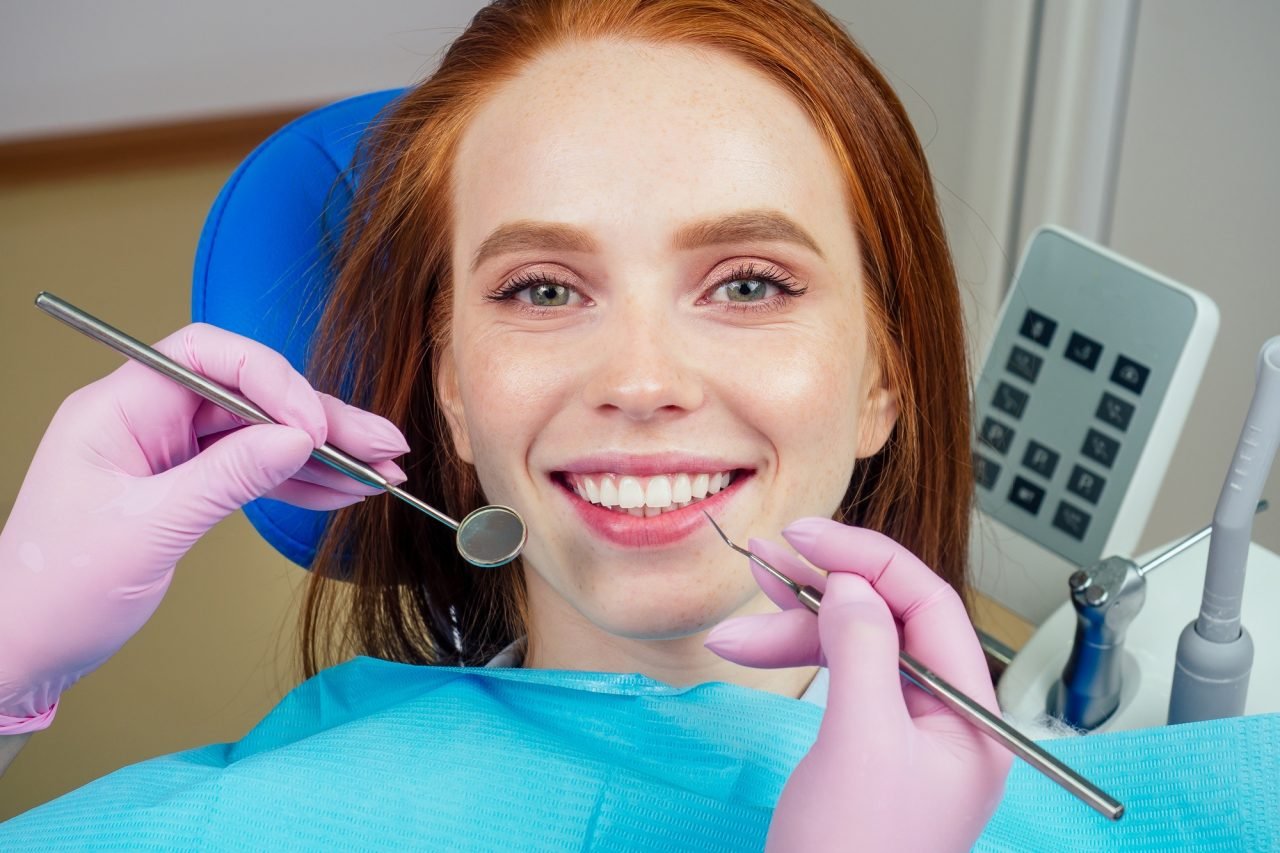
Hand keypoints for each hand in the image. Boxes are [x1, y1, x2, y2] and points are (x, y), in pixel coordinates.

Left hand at [0, 323, 408, 733]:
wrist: (22, 649)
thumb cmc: (54, 589)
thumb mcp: (148, 530)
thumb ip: (227, 477)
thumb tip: (298, 439)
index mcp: (119, 407)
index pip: (210, 357)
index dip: (272, 380)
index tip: (314, 425)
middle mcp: (147, 418)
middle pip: (250, 397)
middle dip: (320, 419)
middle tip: (382, 444)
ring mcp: (169, 452)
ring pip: (261, 435)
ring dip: (324, 454)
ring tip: (381, 472)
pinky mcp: (185, 486)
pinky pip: (253, 472)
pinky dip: (299, 484)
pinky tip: (341, 493)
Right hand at [705, 517, 1010, 851]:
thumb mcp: (861, 744)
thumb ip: (863, 652)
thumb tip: (852, 584)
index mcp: (970, 718)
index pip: (929, 605)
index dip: (868, 559)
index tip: (809, 536)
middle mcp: (945, 720)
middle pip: (889, 620)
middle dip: (823, 589)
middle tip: (767, 561)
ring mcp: (904, 735)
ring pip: (854, 648)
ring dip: (792, 628)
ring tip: (737, 624)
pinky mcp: (866, 748)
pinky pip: (836, 680)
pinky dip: (792, 661)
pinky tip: (749, 650)